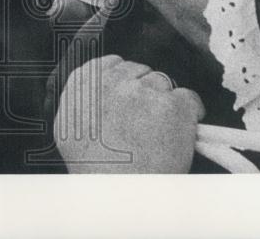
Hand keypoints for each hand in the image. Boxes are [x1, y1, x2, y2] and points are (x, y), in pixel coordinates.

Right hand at [55, 55, 204, 172]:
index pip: (112, 63)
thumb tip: (97, 87)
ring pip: (163, 82)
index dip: (125, 80)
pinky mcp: (173, 105)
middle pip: (139, 71)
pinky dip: (190, 113)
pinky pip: (189, 97)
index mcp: (84, 85)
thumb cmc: (94, 170)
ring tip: (159, 131)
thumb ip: (80, 100)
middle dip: (144, 91)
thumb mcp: (69, 130)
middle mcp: (113, 82)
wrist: (120, 196)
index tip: (130, 96)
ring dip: (164, 102)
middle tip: (143, 121)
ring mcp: (144, 91)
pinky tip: (181, 130)